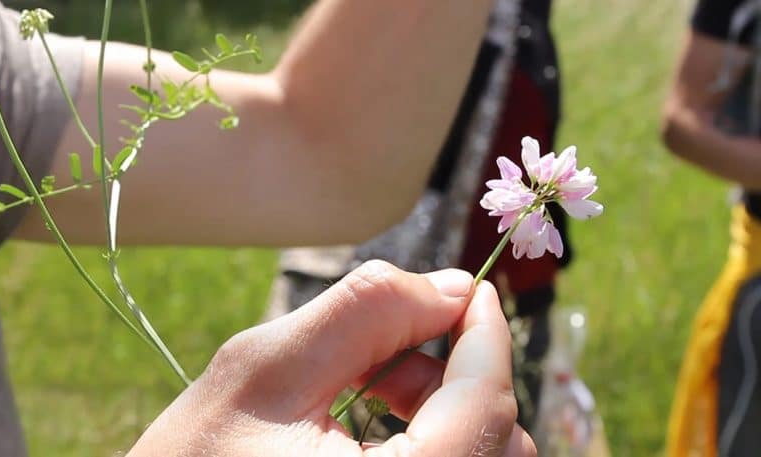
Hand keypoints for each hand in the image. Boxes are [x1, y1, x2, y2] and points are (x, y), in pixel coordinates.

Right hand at [126, 261, 535, 455]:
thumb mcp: (266, 371)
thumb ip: (366, 313)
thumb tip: (453, 287)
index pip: (485, 410)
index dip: (487, 338)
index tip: (472, 291)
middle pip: (496, 441)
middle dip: (456, 375)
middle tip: (391, 349)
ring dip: (445, 408)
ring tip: (372, 385)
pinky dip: (433, 439)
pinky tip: (375, 422)